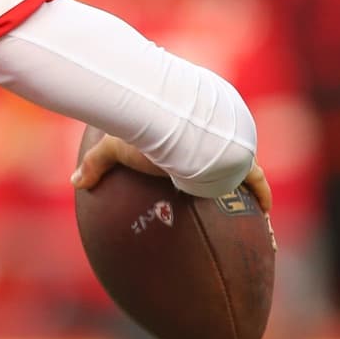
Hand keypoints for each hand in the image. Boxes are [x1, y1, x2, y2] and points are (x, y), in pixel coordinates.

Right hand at [70, 125, 273, 213]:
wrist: (175, 123)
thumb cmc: (145, 130)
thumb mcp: (115, 148)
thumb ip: (97, 164)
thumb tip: (74, 182)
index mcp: (182, 137)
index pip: (192, 145)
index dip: (195, 156)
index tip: (197, 168)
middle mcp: (207, 140)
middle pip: (220, 155)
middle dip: (227, 171)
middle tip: (226, 187)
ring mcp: (227, 151)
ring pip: (245, 168)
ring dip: (251, 187)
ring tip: (256, 211)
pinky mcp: (240, 164)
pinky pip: (257, 182)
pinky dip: (261, 197)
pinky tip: (265, 215)